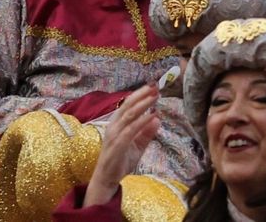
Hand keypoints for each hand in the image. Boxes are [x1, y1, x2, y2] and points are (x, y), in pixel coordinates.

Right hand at [84, 84, 160, 206]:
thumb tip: (158, 118)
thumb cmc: (120, 160)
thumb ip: (146, 133)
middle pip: (128, 105)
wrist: (106, 178)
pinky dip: (142, 122)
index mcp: (117, 123)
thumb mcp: (138, 146)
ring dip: (143, 104)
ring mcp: (114, 134)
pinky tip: (151, 117)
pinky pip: (131, 130)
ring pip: (129, 115)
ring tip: (155, 97)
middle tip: (155, 86)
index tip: (153, 87)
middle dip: (142, 95)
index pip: (128, 104)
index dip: (140, 94)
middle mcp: (114, 125)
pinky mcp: (117, 144)